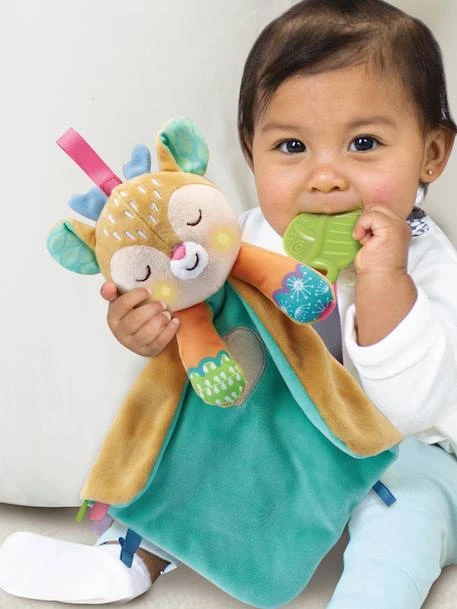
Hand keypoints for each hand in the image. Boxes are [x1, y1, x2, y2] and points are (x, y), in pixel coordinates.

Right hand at [100, 282, 178, 356]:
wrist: (141, 333)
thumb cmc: (132, 313)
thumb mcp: (121, 301)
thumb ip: (113, 292)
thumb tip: (108, 286)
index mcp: (113, 317)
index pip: (122, 305)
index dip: (136, 296)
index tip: (149, 290)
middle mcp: (120, 332)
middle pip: (135, 320)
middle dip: (151, 309)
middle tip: (163, 303)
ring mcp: (134, 344)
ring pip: (147, 333)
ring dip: (160, 321)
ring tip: (168, 313)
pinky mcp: (148, 351)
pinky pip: (159, 342)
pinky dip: (169, 331)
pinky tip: (175, 321)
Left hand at [352, 206, 415, 344]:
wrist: (380, 279)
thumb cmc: (375, 266)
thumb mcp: (372, 241)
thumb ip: (372, 228)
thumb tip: (362, 218)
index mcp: (398, 227)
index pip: (380, 210)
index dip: (368, 219)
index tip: (364, 235)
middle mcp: (401, 224)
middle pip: (378, 206)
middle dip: (366, 219)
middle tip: (363, 238)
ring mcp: (398, 225)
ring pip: (374, 209)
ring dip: (363, 223)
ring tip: (364, 240)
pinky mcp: (390, 229)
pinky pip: (371, 215)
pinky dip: (362, 225)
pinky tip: (362, 239)